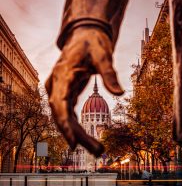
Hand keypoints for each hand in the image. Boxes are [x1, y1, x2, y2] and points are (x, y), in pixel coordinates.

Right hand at [45, 27, 123, 156]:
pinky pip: (68, 113)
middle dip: (77, 135)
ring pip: (65, 117)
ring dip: (78, 134)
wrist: (83, 34)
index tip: (72, 143)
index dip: (65, 125)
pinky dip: (77, 126)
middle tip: (98, 151)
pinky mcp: (65, 92)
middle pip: (62, 115)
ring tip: (98, 149)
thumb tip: (120, 93)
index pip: (59, 104)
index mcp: (62, 75)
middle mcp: (56, 84)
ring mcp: (59, 89)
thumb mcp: (103, 54)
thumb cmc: (92, 42)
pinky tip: (87, 137)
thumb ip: (109, 73)